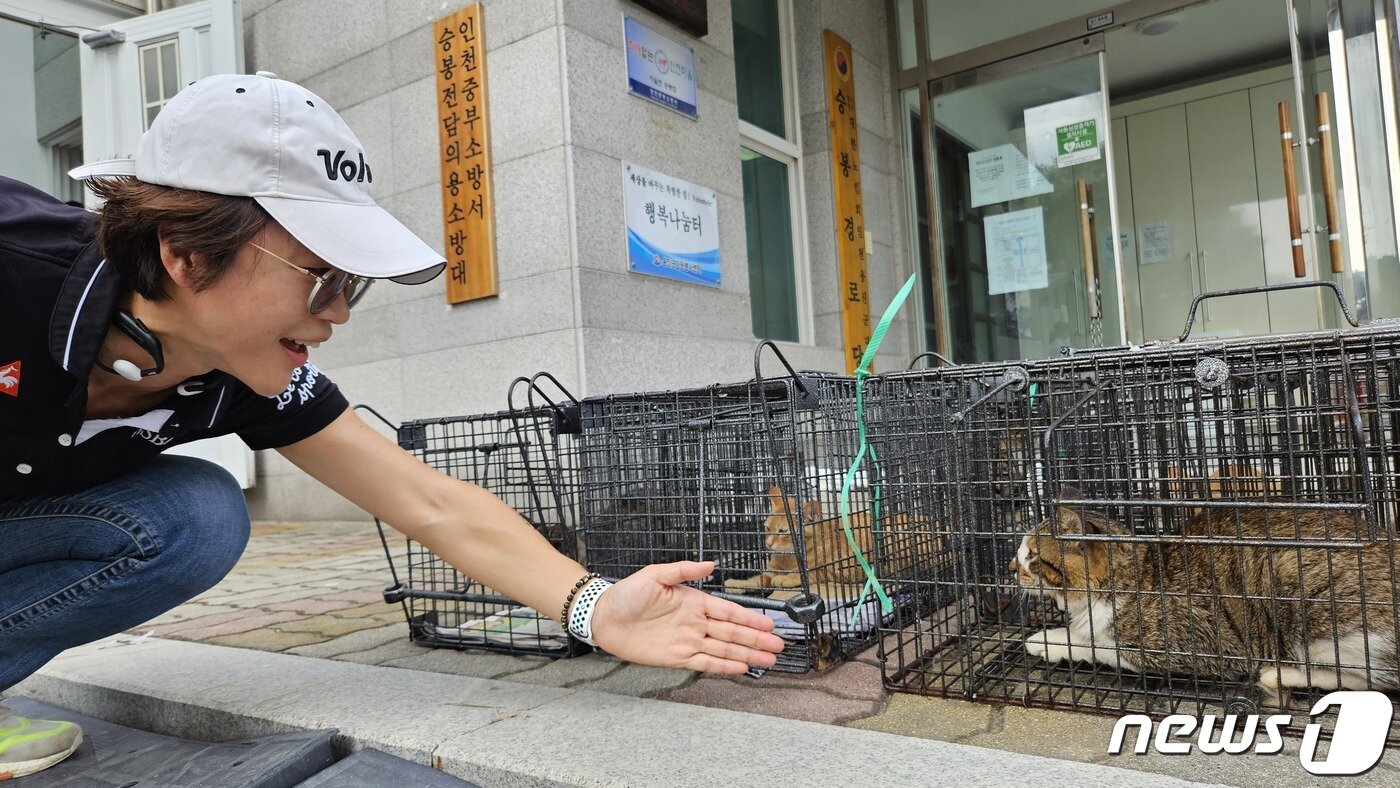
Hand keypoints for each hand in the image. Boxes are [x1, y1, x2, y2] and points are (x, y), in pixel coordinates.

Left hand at [589, 561, 784, 673]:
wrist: (604, 617)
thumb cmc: (627, 593)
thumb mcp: (655, 574)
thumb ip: (684, 570)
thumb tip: (710, 564)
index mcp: (694, 601)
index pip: (728, 611)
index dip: (750, 619)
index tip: (769, 624)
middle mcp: (695, 623)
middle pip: (732, 633)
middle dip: (756, 640)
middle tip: (779, 646)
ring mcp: (688, 641)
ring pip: (724, 649)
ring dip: (746, 655)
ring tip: (768, 660)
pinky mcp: (676, 657)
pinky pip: (705, 662)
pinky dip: (723, 666)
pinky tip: (740, 668)